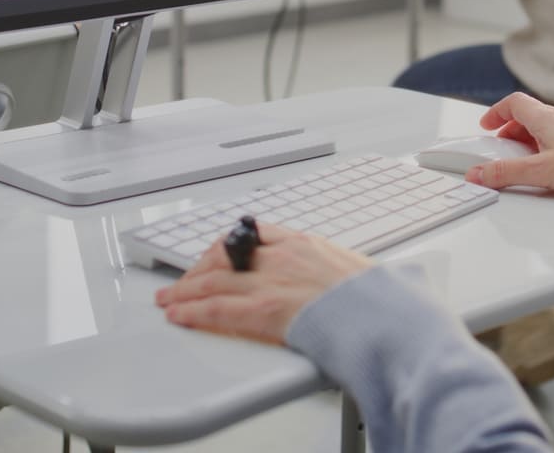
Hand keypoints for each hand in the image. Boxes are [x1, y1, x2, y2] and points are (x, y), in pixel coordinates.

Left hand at [155, 222, 372, 344]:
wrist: (385, 317)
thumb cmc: (376, 300)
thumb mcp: (351, 269)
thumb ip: (330, 269)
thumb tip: (334, 278)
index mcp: (303, 243)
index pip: (251, 236)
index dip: (225, 249)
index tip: (215, 258)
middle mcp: (282, 257)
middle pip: (225, 257)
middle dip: (199, 270)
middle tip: (184, 281)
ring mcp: (271, 282)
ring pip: (213, 281)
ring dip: (184, 291)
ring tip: (169, 299)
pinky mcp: (265, 310)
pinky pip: (217, 309)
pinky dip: (191, 311)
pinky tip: (177, 315)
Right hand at [468, 91, 553, 192]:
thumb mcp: (540, 171)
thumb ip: (507, 173)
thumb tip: (479, 174)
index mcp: (547, 117)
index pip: (514, 103)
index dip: (496, 112)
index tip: (486, 125)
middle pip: (531, 115)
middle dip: (512, 130)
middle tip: (504, 148)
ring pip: (550, 126)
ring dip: (533, 139)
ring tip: (529, 160)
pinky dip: (553, 145)